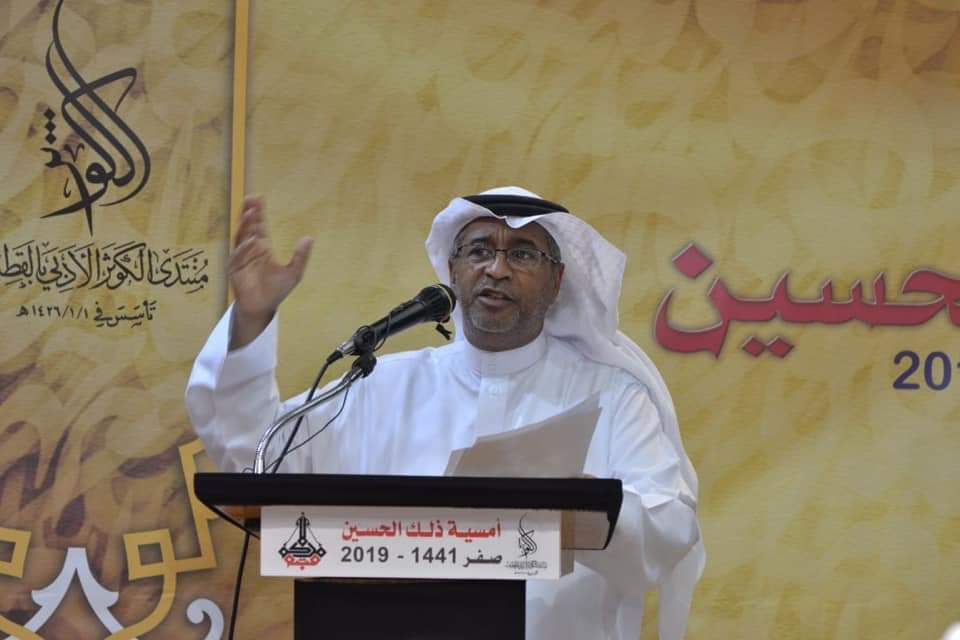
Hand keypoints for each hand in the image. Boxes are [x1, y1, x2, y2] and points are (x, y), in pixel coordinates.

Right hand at [228, 195, 312, 348]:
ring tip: (249, 212)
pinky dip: (245, 248)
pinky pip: (239, 255)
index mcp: (263, 248)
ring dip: (245, 226)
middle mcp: (250, 249)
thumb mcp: (293, 273)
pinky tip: (252, 240)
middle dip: (248, 213)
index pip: (260, 226)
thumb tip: (310, 237)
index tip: (259, 197)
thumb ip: (300, 256)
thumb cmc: (276, 290)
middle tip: (250, 198)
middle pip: (248, 227)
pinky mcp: (235, 269)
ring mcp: (241, 258)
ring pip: (241, 237)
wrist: (262, 307)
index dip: (259, 212)